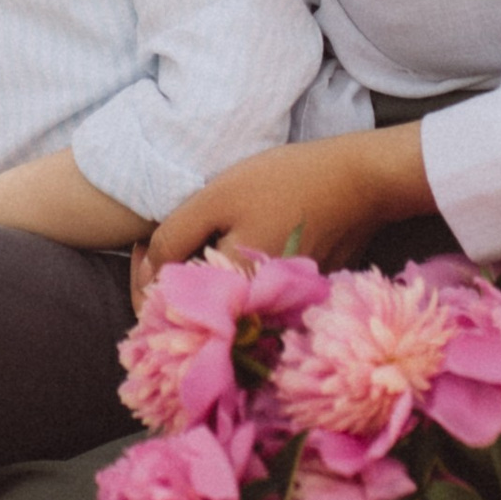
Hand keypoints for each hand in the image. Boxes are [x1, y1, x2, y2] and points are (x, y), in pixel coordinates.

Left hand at [133, 126, 432, 303]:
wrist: (360, 181)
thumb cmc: (287, 182)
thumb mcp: (217, 199)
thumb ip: (172, 240)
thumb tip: (147, 277)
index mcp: (232, 299)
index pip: (164, 313)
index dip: (142, 280)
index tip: (140, 244)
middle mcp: (256, 318)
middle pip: (190, 315)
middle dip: (164, 281)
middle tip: (152, 243)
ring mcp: (278, 313)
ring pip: (217, 308)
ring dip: (193, 280)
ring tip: (184, 242)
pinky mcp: (293, 302)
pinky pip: (244, 301)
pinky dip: (226, 279)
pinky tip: (221, 247)